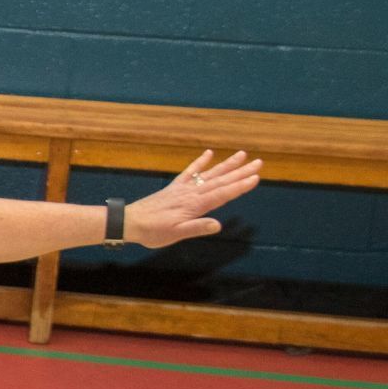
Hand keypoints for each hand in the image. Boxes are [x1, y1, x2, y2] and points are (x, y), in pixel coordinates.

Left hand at [126, 150, 261, 247]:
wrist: (129, 222)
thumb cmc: (153, 231)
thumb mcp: (176, 234)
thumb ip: (197, 228)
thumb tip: (218, 225)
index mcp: (195, 205)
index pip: (222, 194)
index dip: (240, 186)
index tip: (256, 178)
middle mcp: (191, 193)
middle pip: (221, 181)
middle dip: (240, 172)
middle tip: (259, 162)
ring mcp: (183, 188)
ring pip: (209, 174)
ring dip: (226, 165)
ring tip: (242, 154)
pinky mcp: (174, 187)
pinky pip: (189, 172)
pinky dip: (200, 162)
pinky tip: (209, 153)